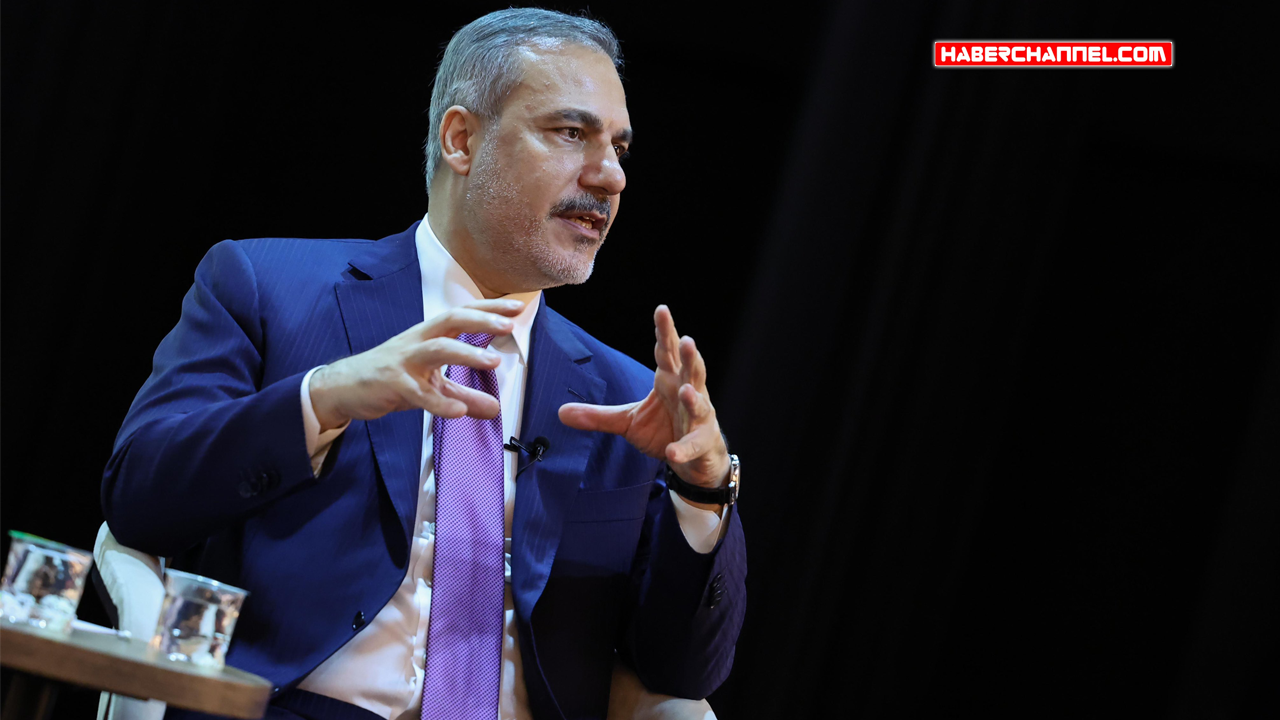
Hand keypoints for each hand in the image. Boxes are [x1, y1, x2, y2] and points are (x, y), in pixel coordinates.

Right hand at [309, 298, 525, 430]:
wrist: (343, 388)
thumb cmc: (390, 378)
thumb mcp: (431, 386)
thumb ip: (464, 395)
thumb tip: (494, 408)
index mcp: (428, 335)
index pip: (463, 314)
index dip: (489, 308)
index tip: (517, 306)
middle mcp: (417, 341)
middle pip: (451, 320)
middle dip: (481, 320)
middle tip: (509, 325)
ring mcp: (403, 361)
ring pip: (437, 349)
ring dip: (466, 353)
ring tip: (494, 362)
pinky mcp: (390, 384)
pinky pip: (417, 392)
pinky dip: (439, 402)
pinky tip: (458, 412)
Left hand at [559, 305, 729, 507]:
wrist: (694, 457)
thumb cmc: (665, 429)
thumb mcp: (627, 420)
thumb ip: (599, 415)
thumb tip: (560, 412)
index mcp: (669, 379)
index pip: (667, 351)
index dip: (665, 331)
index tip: (662, 309)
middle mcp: (688, 392)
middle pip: (690, 370)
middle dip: (689, 356)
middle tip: (687, 341)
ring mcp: (698, 417)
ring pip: (699, 404)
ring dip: (693, 398)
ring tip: (685, 391)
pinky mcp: (701, 442)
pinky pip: (692, 444)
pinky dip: (683, 448)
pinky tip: (671, 452)